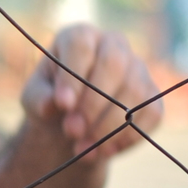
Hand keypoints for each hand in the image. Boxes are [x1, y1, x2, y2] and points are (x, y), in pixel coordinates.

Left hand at [20, 24, 161, 162]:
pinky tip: (103, 151)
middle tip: (71, 130)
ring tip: (82, 147)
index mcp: (80, 36)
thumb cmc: (49, 100)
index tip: (63, 104)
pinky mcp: (153, 96)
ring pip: (134, 92)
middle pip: (113, 64)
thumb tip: (51, 104)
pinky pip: (150, 114)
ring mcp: (138, 68)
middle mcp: (114, 45)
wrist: (71, 120)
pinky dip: (127, 136)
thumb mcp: (34, 98)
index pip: (81, 45)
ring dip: (108, 124)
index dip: (74, 75)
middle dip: (93, 102)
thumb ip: (38, 98)